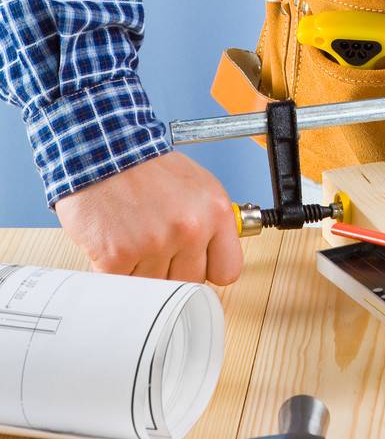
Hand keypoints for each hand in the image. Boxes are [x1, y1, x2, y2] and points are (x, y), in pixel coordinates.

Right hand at [53, 151, 243, 285]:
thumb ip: (211, 222)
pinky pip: (123, 285)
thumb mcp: (197, 185)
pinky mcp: (119, 257)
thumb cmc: (147, 166)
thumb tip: (217, 254)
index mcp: (215, 211)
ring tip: (134, 236)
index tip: (198, 265)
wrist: (103, 150)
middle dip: (173, 269)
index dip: (209, 269)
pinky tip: (115, 243)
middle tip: (156, 243)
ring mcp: (154, 244)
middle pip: (190, 282)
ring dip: (142, 270)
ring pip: (156, 288)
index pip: (228, 270)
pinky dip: (116, 271)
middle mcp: (190, 229)